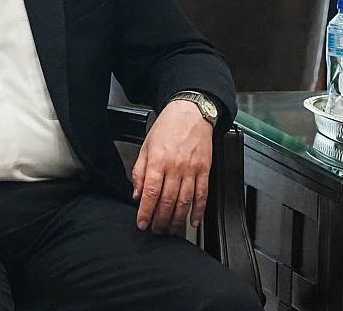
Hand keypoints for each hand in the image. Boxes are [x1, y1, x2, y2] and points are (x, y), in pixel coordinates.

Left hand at [131, 100, 212, 233]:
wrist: (191, 112)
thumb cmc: (167, 127)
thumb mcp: (146, 146)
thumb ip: (140, 172)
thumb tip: (137, 194)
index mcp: (158, 161)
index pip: (150, 192)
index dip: (146, 211)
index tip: (142, 223)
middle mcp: (175, 167)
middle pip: (167, 201)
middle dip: (160, 220)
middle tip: (156, 230)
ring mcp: (192, 169)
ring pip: (185, 201)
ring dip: (177, 219)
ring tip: (171, 230)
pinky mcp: (205, 170)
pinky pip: (202, 194)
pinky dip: (199, 210)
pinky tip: (194, 221)